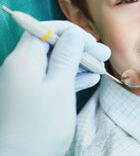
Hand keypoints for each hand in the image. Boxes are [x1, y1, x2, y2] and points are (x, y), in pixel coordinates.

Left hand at [0, 21, 109, 155]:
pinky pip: (52, 78)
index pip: (45, 30)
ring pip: (54, 62)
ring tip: (100, 65)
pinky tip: (89, 78)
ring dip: (77, 62)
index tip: (91, 42)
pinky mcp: (31, 95)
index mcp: (24, 60)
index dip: (70, 31)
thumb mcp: (60, 86)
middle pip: (52, 46)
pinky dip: (70, 76)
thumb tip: (74, 34)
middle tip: (103, 53)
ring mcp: (25, 81)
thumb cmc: (40, 126)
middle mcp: (21, 66)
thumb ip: (67, 55)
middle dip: (78, 47)